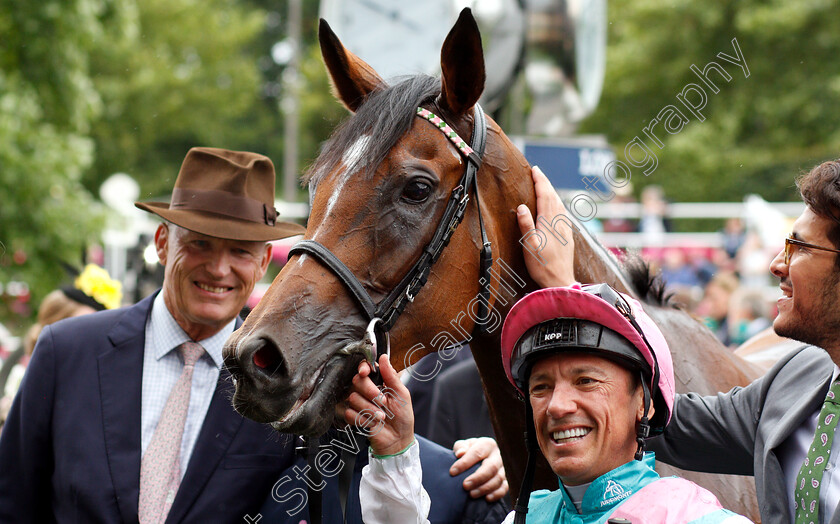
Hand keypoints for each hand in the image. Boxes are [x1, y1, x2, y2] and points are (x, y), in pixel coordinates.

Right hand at [344, 354, 414, 456]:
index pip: (365, 368)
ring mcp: (359, 403)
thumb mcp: (402, 395)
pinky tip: (373, 423)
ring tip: (381, 416)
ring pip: (353, 397)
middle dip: (370, 392)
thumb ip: (391, 376)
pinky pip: (349, 413)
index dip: (363, 368)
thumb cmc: (402, 417)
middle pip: (356, 381)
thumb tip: (383, 358)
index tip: (366, 372)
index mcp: (379, 382)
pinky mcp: (353, 416)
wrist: (398, 439)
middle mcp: (366, 390)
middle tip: (382, 401)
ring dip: (370, 409)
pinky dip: (363, 419)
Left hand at [450, 437, 507, 501]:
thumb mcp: (464, 446)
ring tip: (471, 494)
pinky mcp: (506, 480)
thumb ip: (460, 447)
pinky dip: (496, 494)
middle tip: (465, 485)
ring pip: (498, 479)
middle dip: (477, 478)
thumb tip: (460, 453)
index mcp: (487, 444)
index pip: (476, 453)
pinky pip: (504, 487)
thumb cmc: (469, 451)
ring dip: (485, 488)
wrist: (480, 459)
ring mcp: (503, 468)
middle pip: (491, 467)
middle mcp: (498, 455)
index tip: (452, 472)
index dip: (464, 463)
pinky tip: (486, 498)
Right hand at [517, 166, 576, 287]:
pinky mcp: (568, 236)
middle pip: (553, 197)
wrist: (560, 281)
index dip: (540, 181)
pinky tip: (556, 207)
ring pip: (559, 204)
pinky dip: (558, 204)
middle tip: (538, 173)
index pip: (544, 196)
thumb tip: (522, 207)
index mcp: (548, 222)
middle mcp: (559, 222)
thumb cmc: (542, 266)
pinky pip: (563, 213)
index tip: (535, 170)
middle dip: (546, 183)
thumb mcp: (529, 246)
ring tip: (545, 185)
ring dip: (552, 192)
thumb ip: (526, 225)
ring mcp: (565, 229)